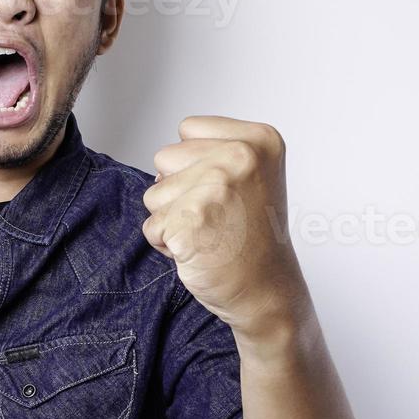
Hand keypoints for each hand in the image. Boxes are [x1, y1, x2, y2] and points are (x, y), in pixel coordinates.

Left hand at [141, 115, 306, 337]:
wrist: (266, 290)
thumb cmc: (253, 237)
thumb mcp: (250, 175)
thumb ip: (210, 153)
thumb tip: (162, 163)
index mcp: (257, 139)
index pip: (189, 128)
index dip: (196, 163)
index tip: (228, 190)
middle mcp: (240, 157)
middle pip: (165, 157)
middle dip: (179, 190)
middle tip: (217, 216)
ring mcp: (215, 188)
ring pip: (154, 193)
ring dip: (172, 218)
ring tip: (209, 233)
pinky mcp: (191, 222)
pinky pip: (152, 226)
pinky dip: (167, 244)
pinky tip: (200, 251)